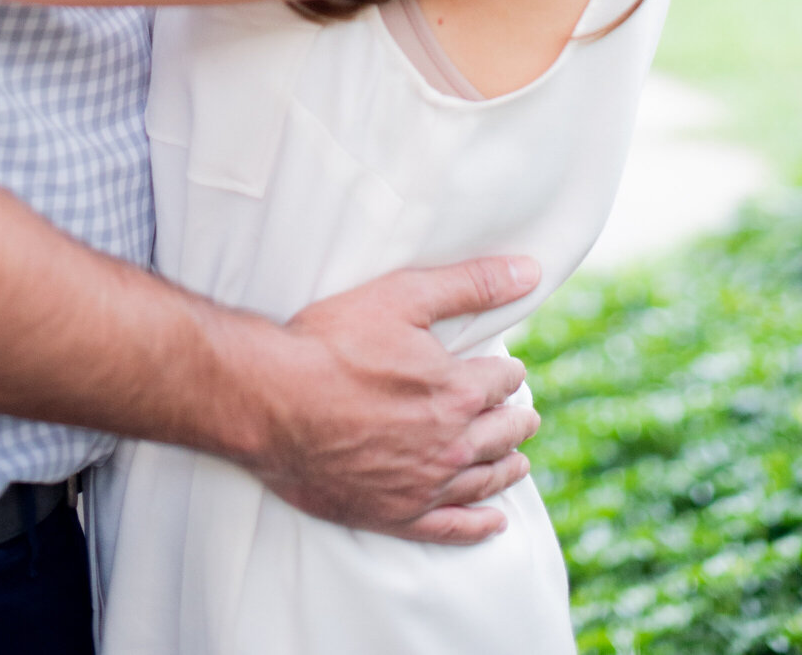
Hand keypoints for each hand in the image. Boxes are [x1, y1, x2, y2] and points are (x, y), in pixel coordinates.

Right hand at [250, 256, 543, 543]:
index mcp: (458, 390)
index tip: (508, 371)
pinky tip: (493, 523)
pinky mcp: (395, 515)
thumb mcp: (404, 296)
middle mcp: (451, 444)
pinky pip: (451, 530)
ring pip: (484, 480)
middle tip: (525, 416)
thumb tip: (528, 271)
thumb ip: (471, 284)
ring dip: (507, 467)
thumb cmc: (332, 343)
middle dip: (517, 420)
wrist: (273, 401)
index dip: (507, 373)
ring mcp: (424, 485)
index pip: (502, 381)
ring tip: (519, 461)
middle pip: (502, 433)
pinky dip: (479, 526)